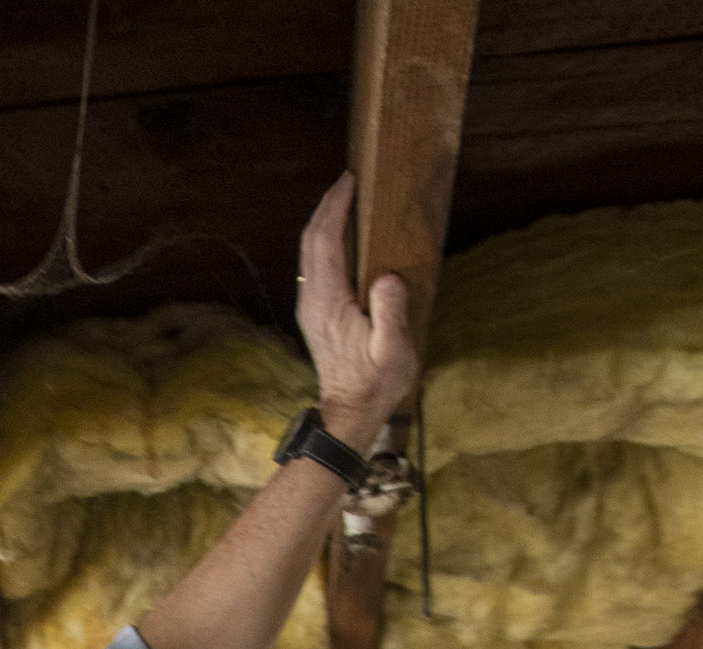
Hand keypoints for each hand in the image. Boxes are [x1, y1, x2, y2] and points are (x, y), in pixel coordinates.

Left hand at [295, 172, 421, 453]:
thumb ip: (389, 314)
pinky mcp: (316, 313)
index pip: (325, 241)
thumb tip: (386, 278)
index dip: (335, 208)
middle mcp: (313, 299)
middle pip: (312, 239)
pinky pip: (316, 265)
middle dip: (328, 205)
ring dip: (324, 221)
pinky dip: (325, 240)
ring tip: (344, 198)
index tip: (349, 181)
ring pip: (310, 251)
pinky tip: (341, 236)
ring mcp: (312, 306)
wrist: (349, 413)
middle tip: (347, 179)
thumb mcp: (392, 352)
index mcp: (329, 302)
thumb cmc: (375, 385)